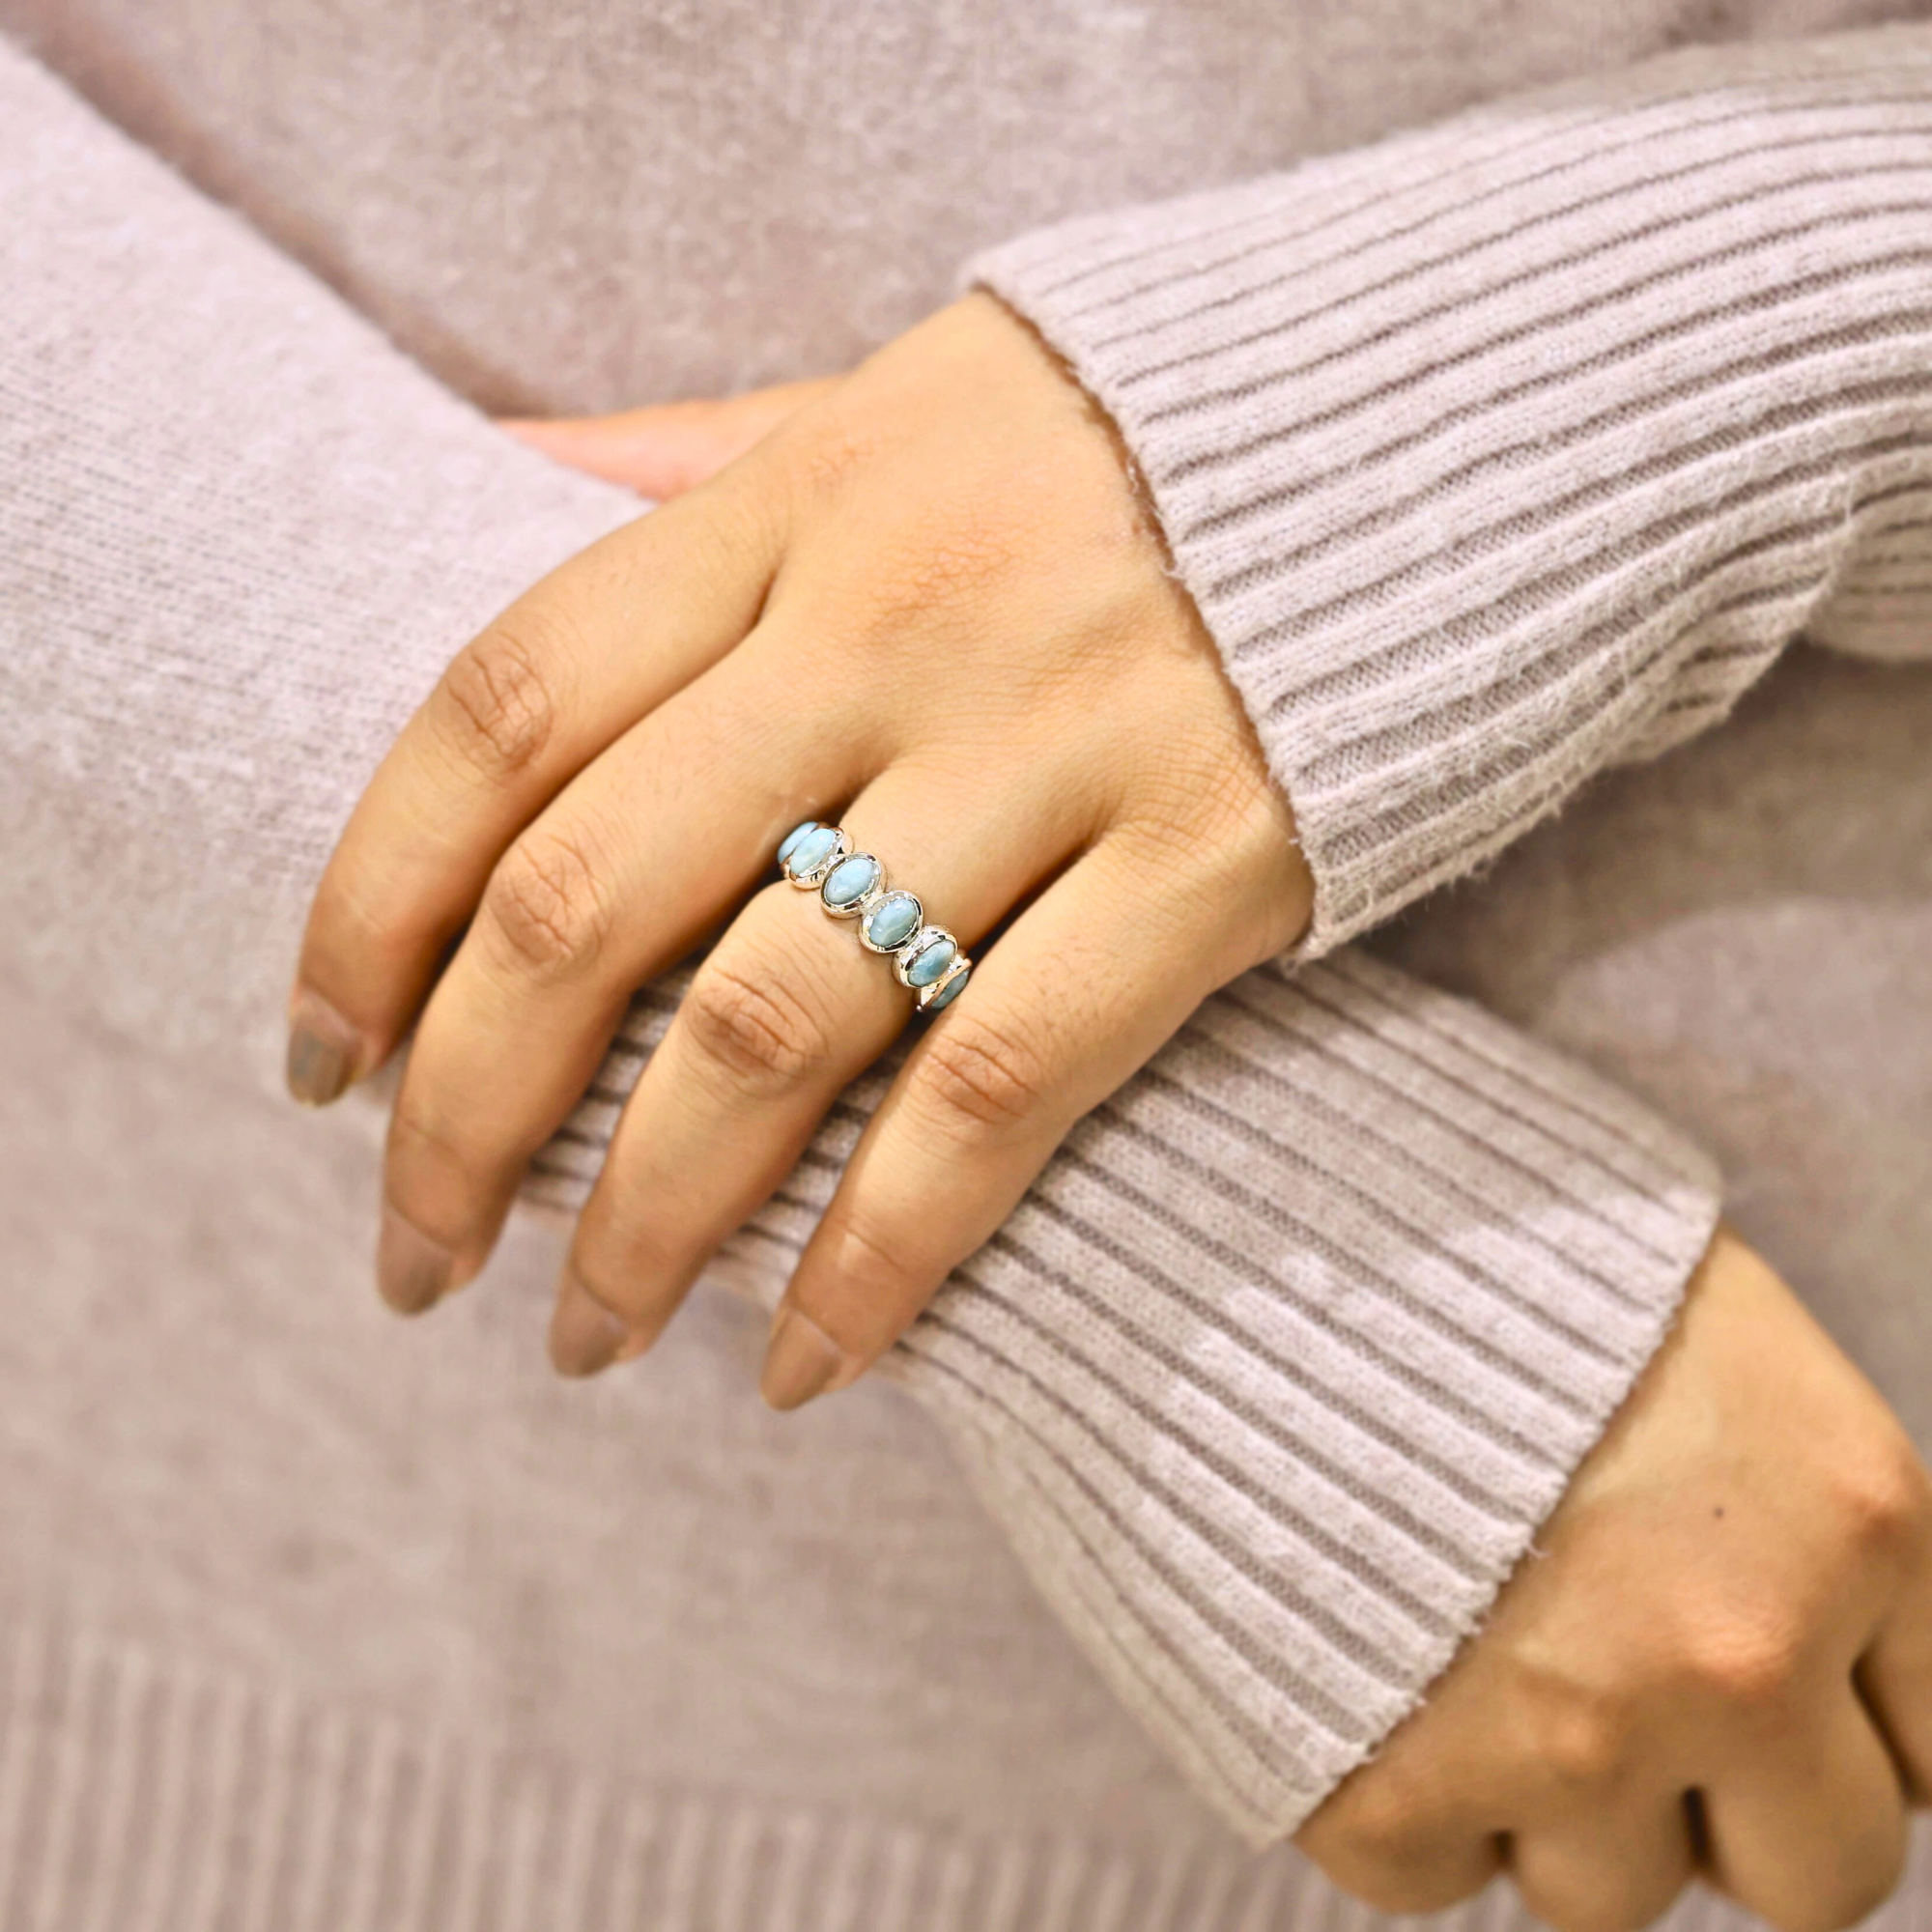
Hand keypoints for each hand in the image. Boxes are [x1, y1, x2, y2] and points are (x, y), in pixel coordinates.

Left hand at [286, 292, 1312, 1400]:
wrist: (1458, 405)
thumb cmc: (1135, 424)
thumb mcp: (890, 397)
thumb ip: (688, 461)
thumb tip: (486, 487)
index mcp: (793, 500)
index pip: (500, 714)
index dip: (369, 905)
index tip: (319, 1062)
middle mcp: (894, 621)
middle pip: (589, 903)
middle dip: (464, 1116)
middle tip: (418, 1253)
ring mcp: (1058, 743)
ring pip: (775, 1029)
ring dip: (644, 1218)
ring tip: (582, 1332)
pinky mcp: (1214, 859)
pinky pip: (1004, 1091)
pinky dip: (883, 1250)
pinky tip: (810, 1361)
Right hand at [1297, 1225, 1931, 1931]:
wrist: (1261, 1225)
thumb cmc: (1481, 1250)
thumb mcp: (1699, 1327)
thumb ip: (1789, 1509)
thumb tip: (1817, 1658)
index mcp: (1854, 1518)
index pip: (1926, 1759)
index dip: (1829, 1734)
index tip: (1757, 1700)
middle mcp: (1742, 1653)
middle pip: (1811, 1879)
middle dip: (1716, 1803)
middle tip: (1611, 1692)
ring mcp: (1572, 1734)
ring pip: (1607, 1892)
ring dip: (1543, 1793)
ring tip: (1454, 1630)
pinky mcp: (1396, 1784)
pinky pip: (1430, 1875)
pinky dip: (1394, 1789)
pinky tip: (1361, 1648)